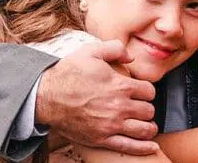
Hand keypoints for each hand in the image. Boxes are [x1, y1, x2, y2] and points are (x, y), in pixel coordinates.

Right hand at [35, 40, 160, 154]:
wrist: (46, 96)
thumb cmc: (68, 73)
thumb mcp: (91, 51)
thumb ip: (115, 49)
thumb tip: (131, 57)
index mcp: (120, 85)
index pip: (149, 91)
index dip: (146, 91)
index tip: (140, 92)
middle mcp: (119, 106)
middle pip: (149, 111)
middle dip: (147, 108)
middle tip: (140, 107)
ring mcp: (111, 125)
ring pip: (144, 129)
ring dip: (148, 126)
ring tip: (145, 124)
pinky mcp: (101, 139)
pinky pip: (129, 146)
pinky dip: (144, 148)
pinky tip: (152, 147)